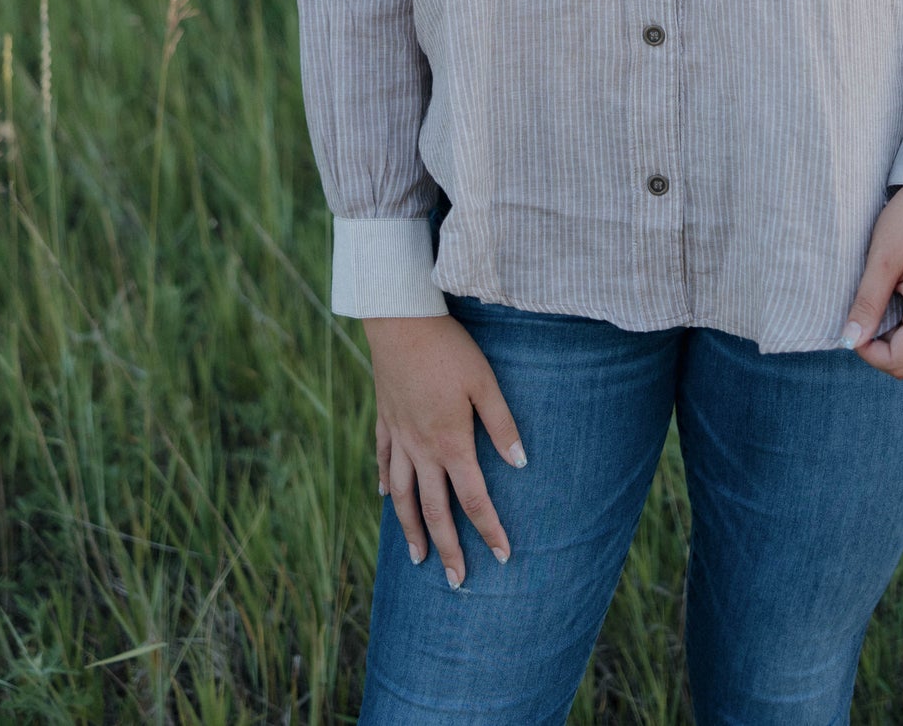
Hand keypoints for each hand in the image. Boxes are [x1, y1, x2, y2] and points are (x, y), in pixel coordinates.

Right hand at [364, 315, 526, 587]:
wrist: (401, 321)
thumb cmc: (449, 349)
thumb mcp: (484, 382)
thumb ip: (502, 424)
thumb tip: (520, 464)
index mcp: (450, 442)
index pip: (473, 498)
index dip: (489, 529)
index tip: (502, 556)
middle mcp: (421, 448)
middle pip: (434, 509)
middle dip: (447, 548)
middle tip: (457, 581)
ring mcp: (399, 436)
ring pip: (402, 494)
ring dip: (410, 528)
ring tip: (417, 557)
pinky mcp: (385, 419)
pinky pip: (382, 460)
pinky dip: (383, 484)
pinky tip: (384, 499)